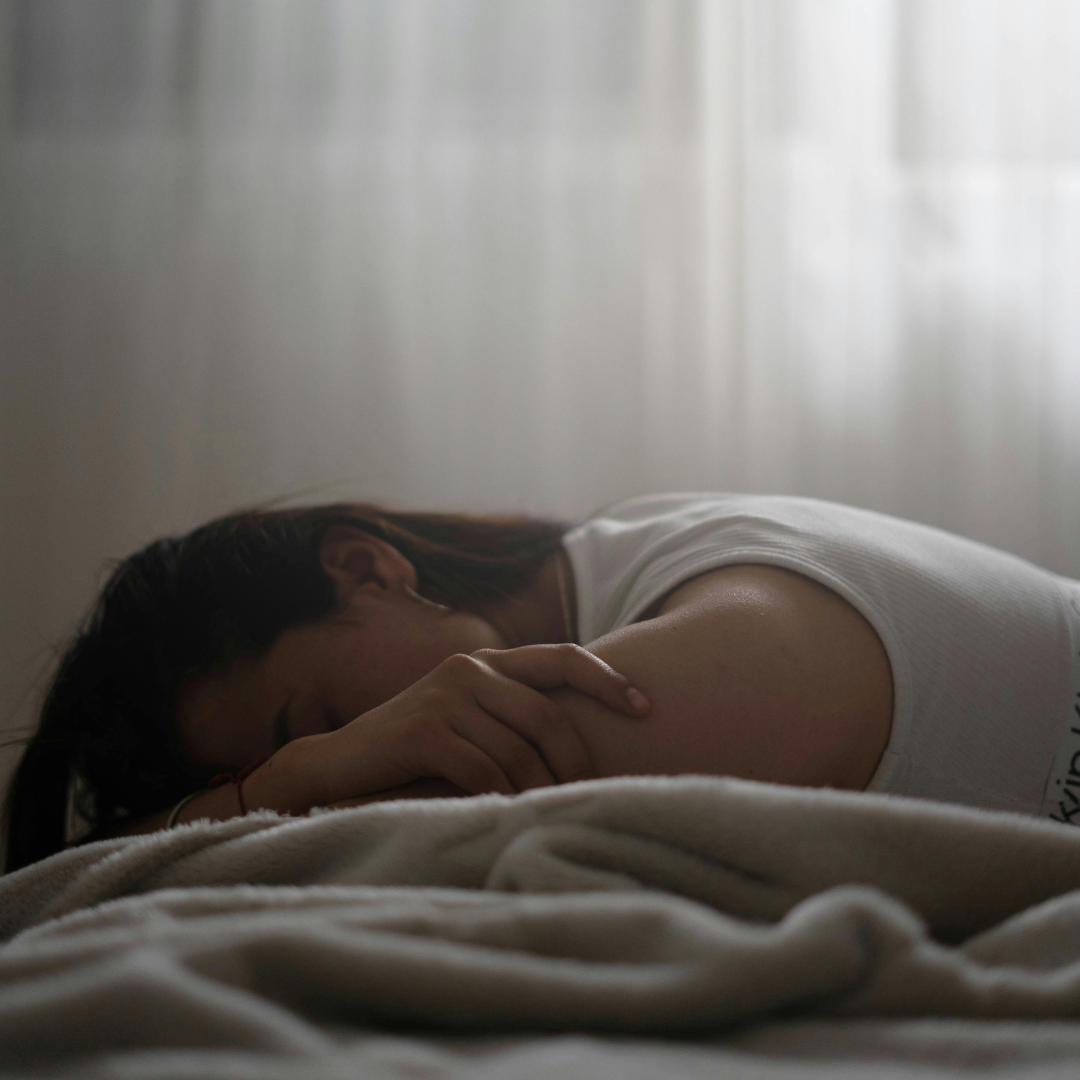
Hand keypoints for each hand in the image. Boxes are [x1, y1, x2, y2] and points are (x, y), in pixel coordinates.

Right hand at [294, 644, 649, 806]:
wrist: (337, 765)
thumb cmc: (414, 752)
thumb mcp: (466, 720)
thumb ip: (510, 716)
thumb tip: (580, 747)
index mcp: (487, 661)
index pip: (562, 657)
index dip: (607, 679)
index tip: (646, 706)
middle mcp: (469, 668)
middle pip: (547, 716)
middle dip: (574, 762)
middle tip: (585, 795)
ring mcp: (445, 695)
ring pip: (518, 751)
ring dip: (537, 791)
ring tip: (544, 815)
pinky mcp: (424, 729)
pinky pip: (485, 771)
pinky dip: (502, 799)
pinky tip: (504, 815)